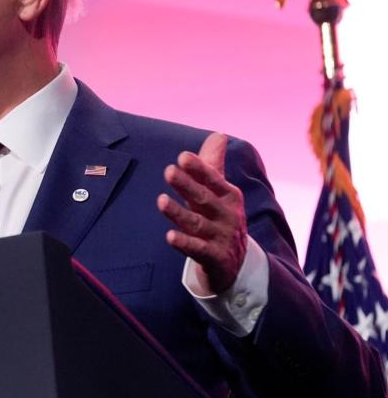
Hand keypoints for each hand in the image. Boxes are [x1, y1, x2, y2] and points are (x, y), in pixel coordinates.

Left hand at [156, 133, 247, 293]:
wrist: (236, 263)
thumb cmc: (220, 219)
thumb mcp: (219, 192)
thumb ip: (213, 165)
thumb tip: (219, 134)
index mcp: (228, 196)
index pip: (213, 179)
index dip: (199, 169)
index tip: (183, 157)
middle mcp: (227, 215)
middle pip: (204, 199)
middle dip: (188, 185)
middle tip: (169, 171)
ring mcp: (222, 237)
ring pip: (197, 224)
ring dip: (179, 213)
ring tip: (161, 201)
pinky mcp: (215, 258)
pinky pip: (198, 250)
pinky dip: (185, 243)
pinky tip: (170, 236)